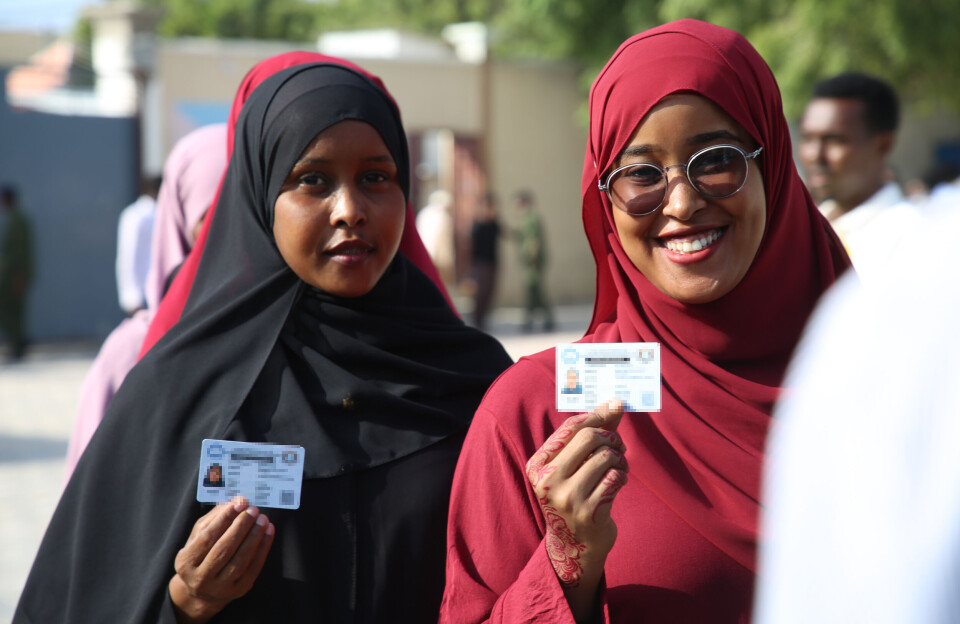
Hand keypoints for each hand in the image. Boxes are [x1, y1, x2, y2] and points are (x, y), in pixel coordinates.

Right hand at [169, 497, 274, 623]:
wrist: (204, 588)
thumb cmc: (202, 553)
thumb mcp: (199, 535)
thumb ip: (216, 517)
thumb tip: (238, 502)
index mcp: (186, 562)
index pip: (207, 538)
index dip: (224, 519)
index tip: (240, 503)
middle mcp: (200, 579)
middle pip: (223, 550)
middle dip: (241, 527)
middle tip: (253, 510)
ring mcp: (220, 588)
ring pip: (240, 561)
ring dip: (254, 537)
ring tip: (263, 519)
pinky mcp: (238, 591)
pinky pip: (254, 569)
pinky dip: (263, 548)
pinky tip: (268, 532)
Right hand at [526, 400, 627, 619]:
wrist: (575, 545)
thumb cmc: (575, 495)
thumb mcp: (573, 466)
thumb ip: (590, 435)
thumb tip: (614, 404)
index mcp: (537, 465)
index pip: (570, 428)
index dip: (597, 414)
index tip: (617, 404)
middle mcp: (548, 480)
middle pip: (589, 437)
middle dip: (611, 437)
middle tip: (619, 445)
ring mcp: (567, 498)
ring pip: (606, 456)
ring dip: (619, 459)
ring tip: (619, 468)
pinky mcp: (589, 512)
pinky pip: (615, 477)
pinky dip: (622, 476)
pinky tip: (619, 483)